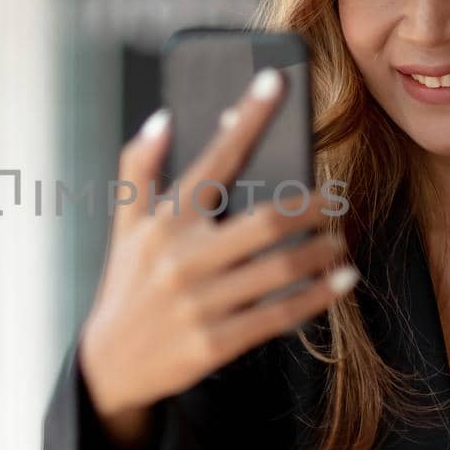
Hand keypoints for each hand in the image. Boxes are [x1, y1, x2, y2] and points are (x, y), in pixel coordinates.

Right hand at [79, 67, 357, 444]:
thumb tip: (164, 117)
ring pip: (281, 268)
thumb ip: (140, 168)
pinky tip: (340, 281)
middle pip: (267, 220)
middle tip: (338, 198)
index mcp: (164, 222)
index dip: (247, 117)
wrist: (109, 367)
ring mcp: (200, 303)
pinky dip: (317, 296)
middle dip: (314, 205)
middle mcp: (182, 258)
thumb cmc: (127, 286)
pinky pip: (280, 314)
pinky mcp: (215, 343)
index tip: (276, 82)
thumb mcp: (124, 226)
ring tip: (339, 242)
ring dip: (323, 251)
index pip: (213, 158)